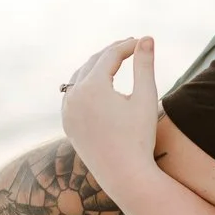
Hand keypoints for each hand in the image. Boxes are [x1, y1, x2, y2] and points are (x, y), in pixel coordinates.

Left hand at [60, 37, 159, 180]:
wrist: (125, 176)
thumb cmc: (140, 137)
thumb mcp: (145, 98)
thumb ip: (145, 65)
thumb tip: (147, 38)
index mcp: (92, 87)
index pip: (110, 56)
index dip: (127, 46)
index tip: (142, 41)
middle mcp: (74, 96)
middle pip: (93, 63)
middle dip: (112, 53)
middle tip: (131, 46)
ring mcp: (67, 111)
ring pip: (79, 78)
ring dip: (97, 67)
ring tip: (116, 61)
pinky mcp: (67, 123)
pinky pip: (73, 95)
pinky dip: (85, 85)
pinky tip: (100, 84)